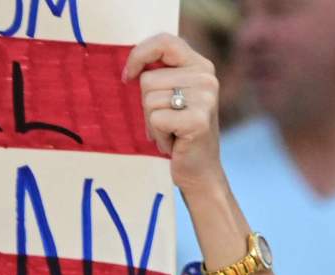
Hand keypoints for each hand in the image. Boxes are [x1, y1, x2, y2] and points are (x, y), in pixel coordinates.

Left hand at [126, 33, 224, 194]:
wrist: (200, 171)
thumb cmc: (177, 132)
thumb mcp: (170, 94)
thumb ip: (159, 72)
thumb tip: (127, 64)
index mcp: (201, 66)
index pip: (165, 41)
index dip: (140, 55)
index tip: (128, 76)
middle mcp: (207, 78)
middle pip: (148, 78)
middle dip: (146, 104)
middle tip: (165, 121)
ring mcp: (206, 99)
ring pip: (149, 99)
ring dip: (152, 122)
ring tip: (170, 132)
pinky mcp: (198, 120)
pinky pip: (156, 119)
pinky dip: (158, 135)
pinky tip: (173, 143)